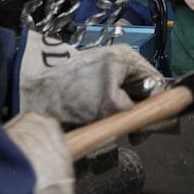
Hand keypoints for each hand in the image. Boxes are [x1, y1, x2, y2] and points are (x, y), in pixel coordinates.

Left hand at [18, 31, 162, 125]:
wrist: (35, 93)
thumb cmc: (73, 92)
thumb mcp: (110, 103)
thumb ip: (136, 112)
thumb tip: (154, 123)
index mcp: (127, 58)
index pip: (157, 82)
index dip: (158, 106)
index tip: (152, 127)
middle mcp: (120, 64)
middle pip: (144, 93)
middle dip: (140, 114)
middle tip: (133, 134)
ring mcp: (107, 76)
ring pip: (130, 102)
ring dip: (125, 118)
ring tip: (117, 130)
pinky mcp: (96, 89)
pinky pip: (114, 105)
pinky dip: (112, 117)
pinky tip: (104, 125)